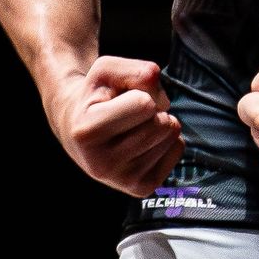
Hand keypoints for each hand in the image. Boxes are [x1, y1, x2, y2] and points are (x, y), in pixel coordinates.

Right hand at [47, 55, 183, 195]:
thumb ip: (134, 70)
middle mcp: (102, 164)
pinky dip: (167, 138)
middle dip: (154, 108)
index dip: (141, 92)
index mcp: (88, 132)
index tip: (121, 97)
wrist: (80, 131)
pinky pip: (178, 149)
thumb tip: (162, 93)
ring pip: (171, 136)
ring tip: (135, 124)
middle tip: (130, 111)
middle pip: (160, 123)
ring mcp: (123, 181)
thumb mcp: (105, 70)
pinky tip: (144, 140)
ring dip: (160, 120)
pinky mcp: (142, 188)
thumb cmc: (96, 97)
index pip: (144, 104)